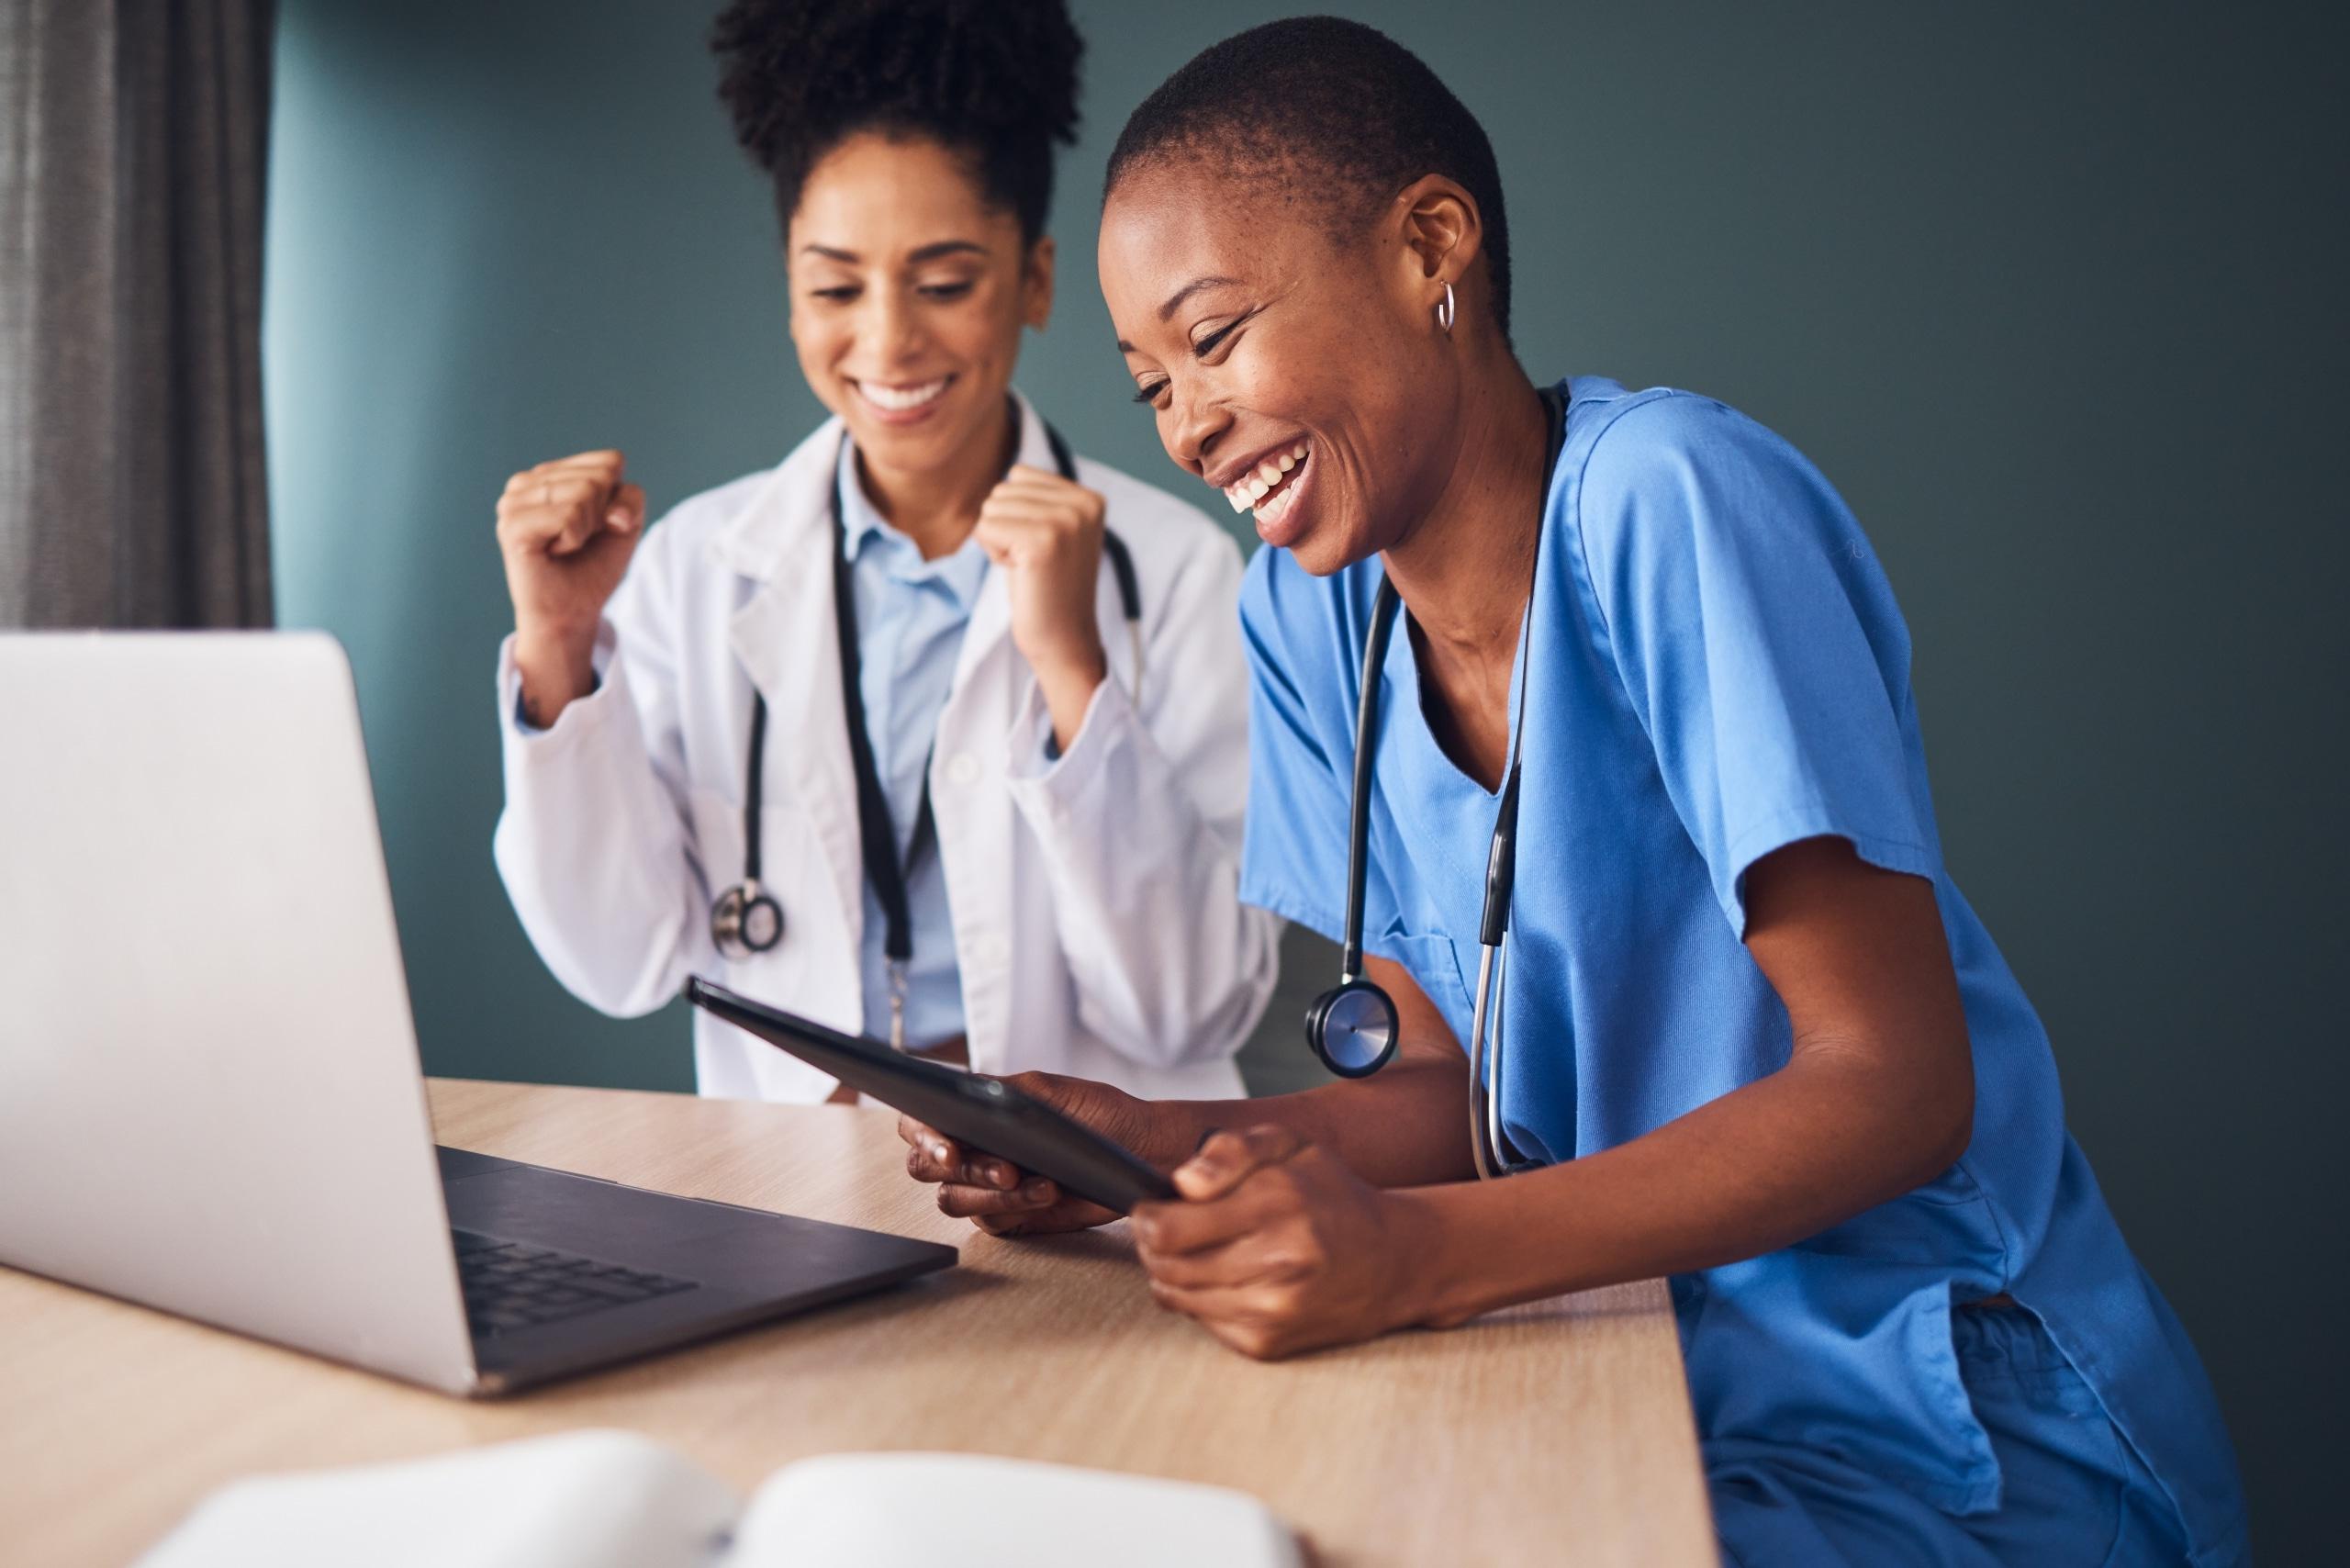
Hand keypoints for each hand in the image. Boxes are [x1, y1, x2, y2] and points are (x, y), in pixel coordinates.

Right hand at [494, 450, 645, 721]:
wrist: (572, 611)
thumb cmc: (593, 566)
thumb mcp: (625, 524)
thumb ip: (630, 498)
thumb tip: (613, 512)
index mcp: (551, 473)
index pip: (610, 461)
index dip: (617, 500)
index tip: (597, 526)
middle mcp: (527, 481)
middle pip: (599, 477)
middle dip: (602, 516)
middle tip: (579, 540)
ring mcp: (513, 500)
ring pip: (584, 492)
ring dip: (587, 529)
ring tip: (565, 545)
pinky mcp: (512, 524)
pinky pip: (568, 515)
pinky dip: (573, 539)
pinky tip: (554, 550)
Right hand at [898, 1071, 1186, 1236]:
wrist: (1142, 1150)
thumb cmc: (1096, 1114)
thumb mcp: (1047, 1090)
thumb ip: (999, 1090)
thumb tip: (962, 1092)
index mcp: (970, 1114)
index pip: (919, 1123)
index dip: (922, 1137)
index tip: (947, 1149)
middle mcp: (971, 1150)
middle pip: (926, 1168)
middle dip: (959, 1169)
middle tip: (1000, 1168)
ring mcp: (986, 1188)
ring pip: (955, 1199)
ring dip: (990, 1191)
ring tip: (1029, 1178)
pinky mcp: (1009, 1218)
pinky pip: (992, 1220)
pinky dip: (1016, 1206)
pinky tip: (1047, 1192)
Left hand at [972, 465, 1107, 746]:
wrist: (1064, 641)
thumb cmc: (1048, 589)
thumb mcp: (1054, 532)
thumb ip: (1040, 499)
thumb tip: (1011, 473)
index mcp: (1090, 497)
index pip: (1019, 475)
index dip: (1017, 515)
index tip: (1041, 549)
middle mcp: (1083, 503)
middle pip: (1002, 490)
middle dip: (1005, 528)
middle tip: (1033, 562)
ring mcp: (1065, 521)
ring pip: (991, 507)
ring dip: (998, 541)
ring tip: (1028, 568)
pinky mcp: (1042, 542)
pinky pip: (984, 528)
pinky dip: (993, 553)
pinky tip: (1020, 574)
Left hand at [1132, 1125, 1437, 1359]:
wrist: (1394, 1261)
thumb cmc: (1333, 1196)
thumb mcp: (1291, 1146)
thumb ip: (1230, 1150)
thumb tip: (1183, 1182)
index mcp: (1278, 1203)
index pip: (1168, 1228)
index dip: (1147, 1215)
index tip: (1155, 1207)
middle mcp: (1278, 1260)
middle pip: (1164, 1265)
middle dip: (1152, 1244)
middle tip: (1167, 1229)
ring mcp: (1273, 1309)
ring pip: (1176, 1296)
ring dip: (1172, 1272)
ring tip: (1197, 1251)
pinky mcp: (1268, 1343)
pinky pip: (1202, 1321)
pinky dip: (1201, 1300)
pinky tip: (1227, 1279)